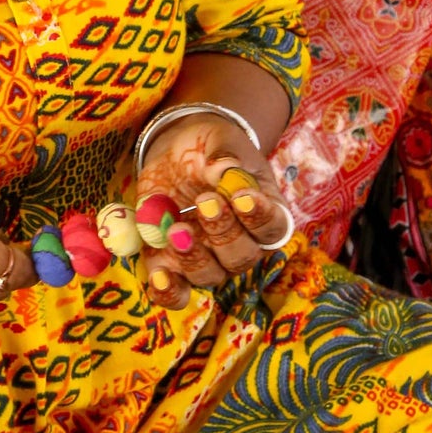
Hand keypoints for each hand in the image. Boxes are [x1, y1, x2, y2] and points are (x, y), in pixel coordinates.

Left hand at [133, 112, 293, 308]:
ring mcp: (207, 257)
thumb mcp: (219, 140)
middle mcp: (241, 243)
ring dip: (193, 257)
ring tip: (177, 229)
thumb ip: (224, 155)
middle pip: (242, 256)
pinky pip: (176, 291)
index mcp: (264, 212)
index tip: (243, 196)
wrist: (176, 152)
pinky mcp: (172, 263)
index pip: (273, 226)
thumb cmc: (209, 146)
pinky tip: (158, 277)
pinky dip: (168, 291)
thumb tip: (225, 168)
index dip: (260, 217)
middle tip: (205, 202)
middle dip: (224, 232)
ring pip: (210, 274)